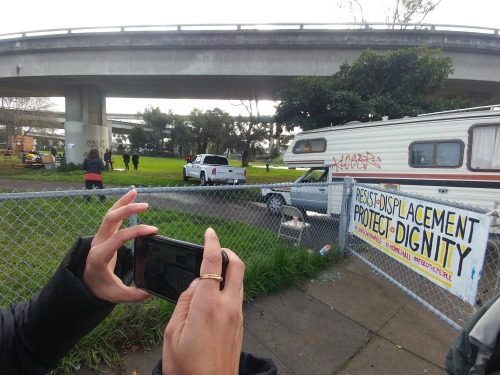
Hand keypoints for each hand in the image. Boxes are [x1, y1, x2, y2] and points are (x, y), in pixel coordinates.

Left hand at [83, 189, 156, 302]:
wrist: (84, 284)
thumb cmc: (99, 288)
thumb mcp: (115, 295)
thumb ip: (133, 295)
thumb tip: (151, 292)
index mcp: (99, 256)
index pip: (118, 238)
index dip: (136, 232)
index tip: (152, 231)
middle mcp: (97, 243)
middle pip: (110, 220)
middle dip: (127, 210)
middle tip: (145, 206)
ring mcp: (99, 237)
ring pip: (109, 214)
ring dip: (122, 203)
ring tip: (135, 192)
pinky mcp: (104, 234)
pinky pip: (111, 216)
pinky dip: (120, 205)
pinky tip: (130, 197)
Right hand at [163, 228, 244, 374]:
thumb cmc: (187, 368)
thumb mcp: (172, 334)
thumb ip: (183, 304)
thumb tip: (194, 286)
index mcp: (208, 305)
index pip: (213, 263)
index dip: (212, 243)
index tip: (209, 233)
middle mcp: (228, 306)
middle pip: (237, 266)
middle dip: (227, 252)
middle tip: (214, 249)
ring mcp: (237, 316)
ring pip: (239, 281)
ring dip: (229, 269)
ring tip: (211, 272)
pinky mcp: (240, 325)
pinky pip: (238, 296)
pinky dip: (229, 286)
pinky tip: (213, 295)